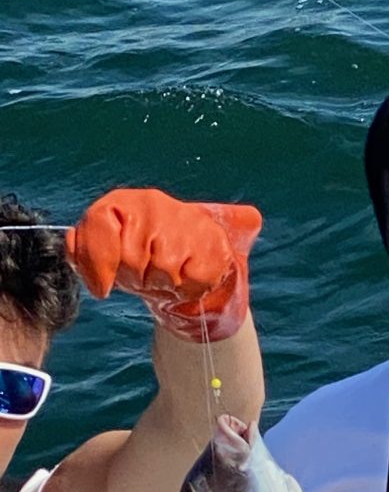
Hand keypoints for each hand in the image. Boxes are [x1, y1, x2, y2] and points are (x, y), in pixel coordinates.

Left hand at [68, 188, 260, 341]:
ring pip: (163, 271)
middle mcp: (153, 204)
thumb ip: (82, 249)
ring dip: (162, 285)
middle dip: (134, 279)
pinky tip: (187, 277)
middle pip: (131, 260)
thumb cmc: (144, 254)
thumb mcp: (108, 250)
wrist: (194, 253)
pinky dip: (187, 289)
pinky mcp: (213, 244)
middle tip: (143, 276)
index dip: (96, 265)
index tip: (102, 288)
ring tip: (165, 276)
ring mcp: (186, 221)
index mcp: (121, 202)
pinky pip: (191, 281)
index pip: (98, 227)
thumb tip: (72, 244)